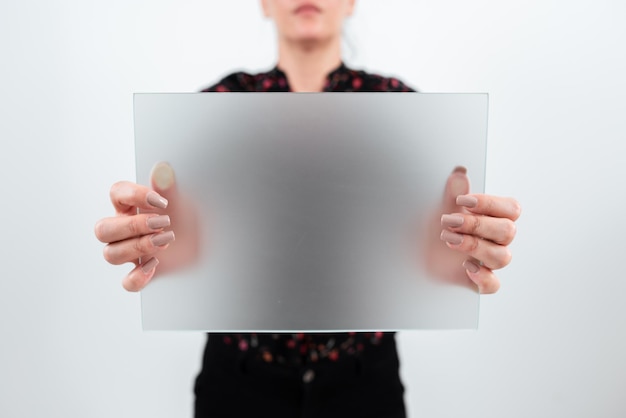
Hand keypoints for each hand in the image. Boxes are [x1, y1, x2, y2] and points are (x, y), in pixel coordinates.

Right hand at [94, 162, 199, 291]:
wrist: (208, 242)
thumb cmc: (188, 217)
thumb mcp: (182, 201)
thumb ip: (169, 188)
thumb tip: (162, 169)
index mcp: (131, 206)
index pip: (116, 194)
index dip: (134, 195)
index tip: (160, 201)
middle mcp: (126, 230)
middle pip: (103, 229)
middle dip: (132, 226)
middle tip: (162, 223)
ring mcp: (132, 252)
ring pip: (110, 254)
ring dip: (137, 247)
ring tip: (166, 241)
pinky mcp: (143, 272)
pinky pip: (127, 282)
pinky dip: (137, 277)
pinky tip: (155, 266)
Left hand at [426, 166, 520, 293]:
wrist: (410, 258)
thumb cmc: (429, 232)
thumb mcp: (438, 212)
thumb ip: (451, 196)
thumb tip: (460, 172)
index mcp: (491, 219)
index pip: (511, 209)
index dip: (490, 204)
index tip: (463, 201)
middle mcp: (493, 240)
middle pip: (508, 231)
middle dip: (477, 224)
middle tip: (449, 220)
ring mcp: (487, 262)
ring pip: (503, 257)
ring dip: (475, 245)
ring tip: (448, 239)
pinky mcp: (478, 282)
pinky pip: (493, 285)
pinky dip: (483, 277)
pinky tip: (465, 266)